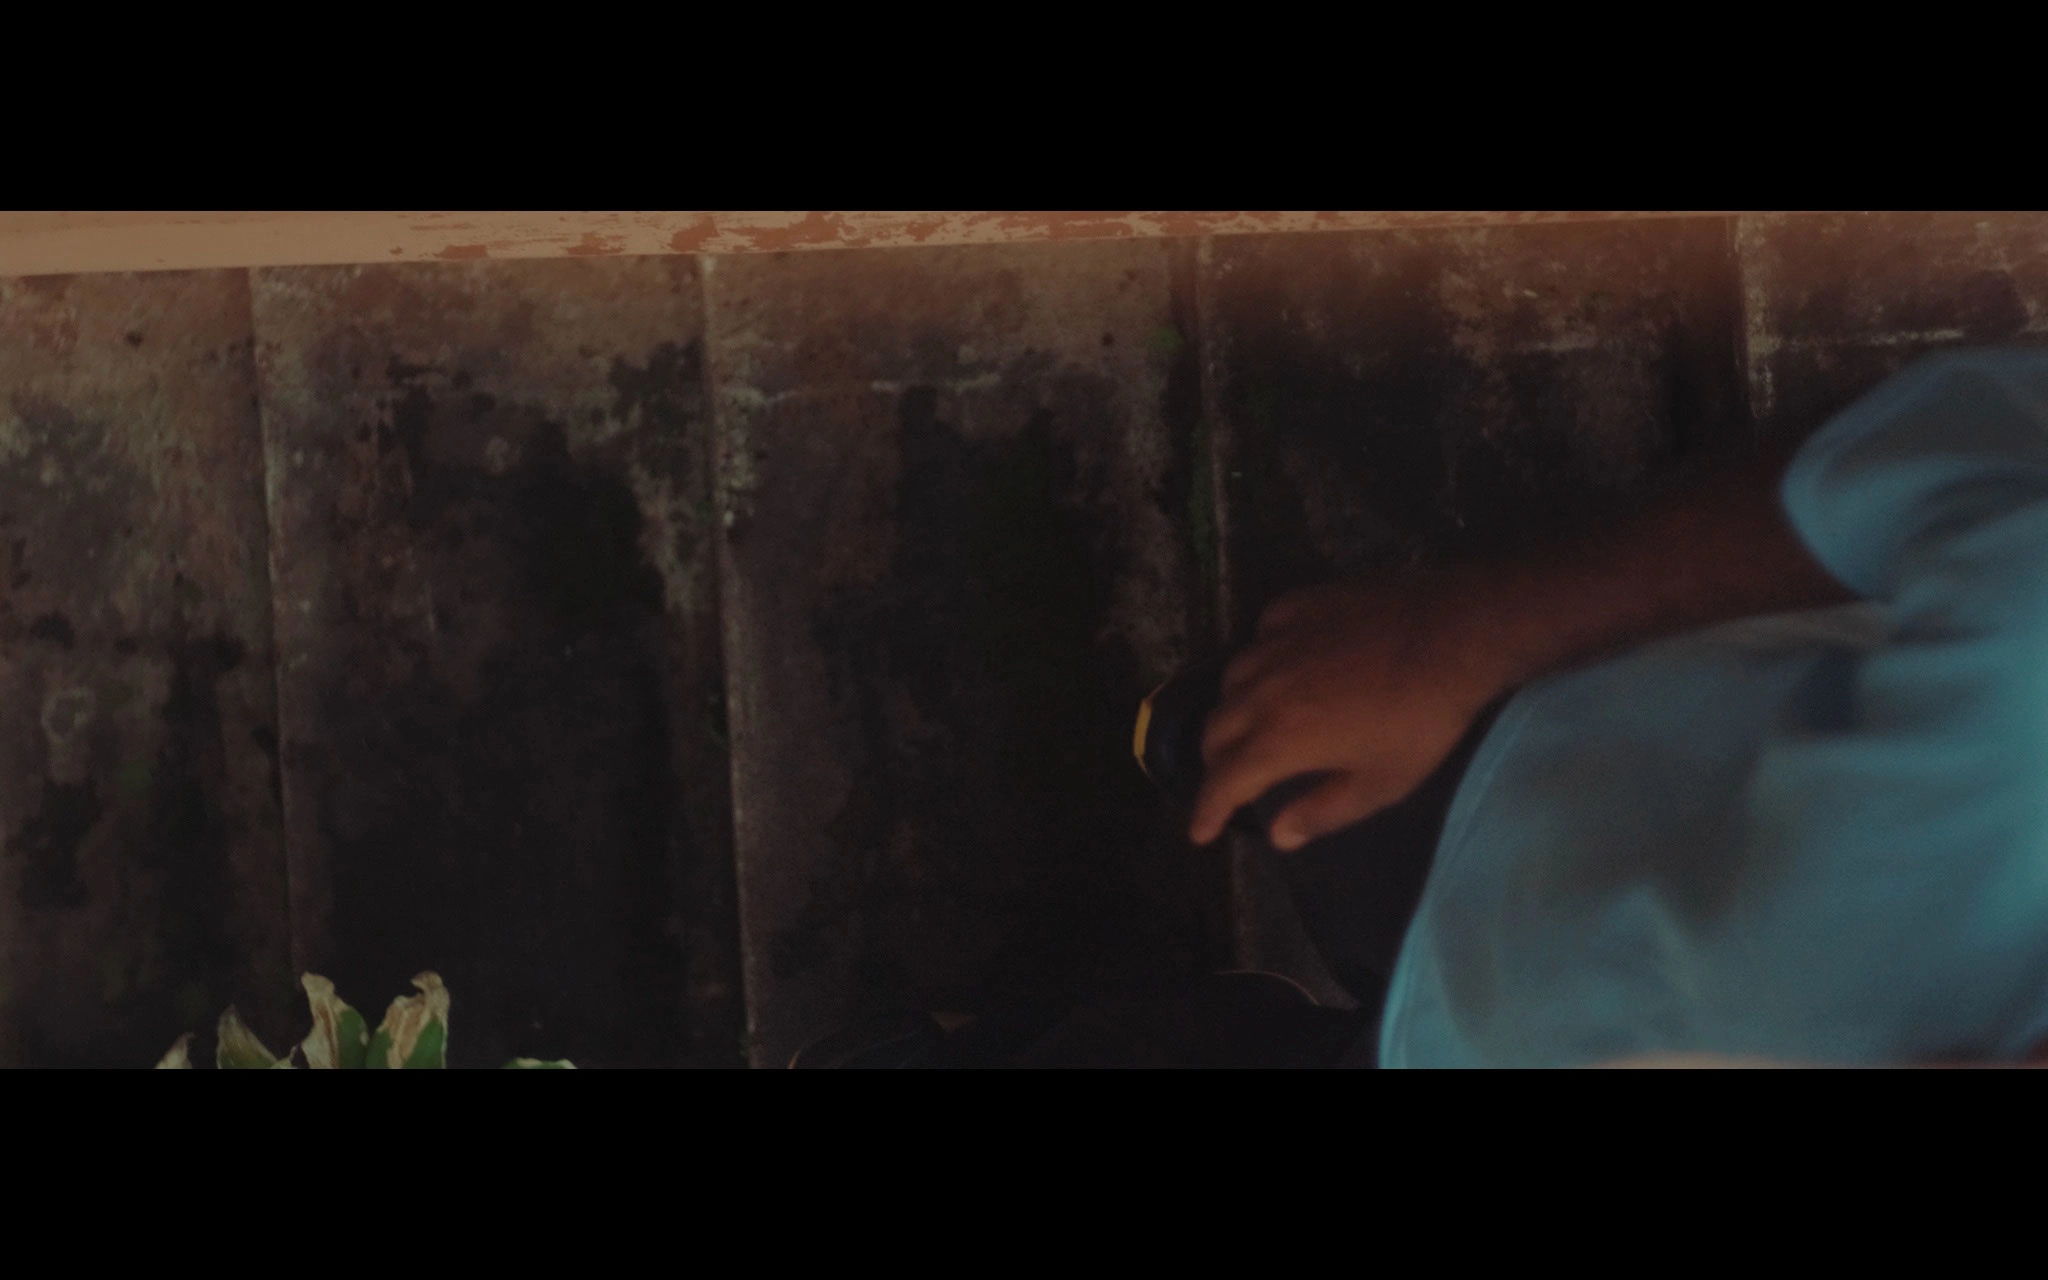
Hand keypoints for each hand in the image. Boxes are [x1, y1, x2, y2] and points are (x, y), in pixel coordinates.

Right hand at [1188, 576, 1509, 850]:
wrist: (1455, 633)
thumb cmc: (1422, 719)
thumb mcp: (1382, 783)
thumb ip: (1323, 812)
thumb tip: (1278, 835)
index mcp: (1278, 740)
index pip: (1223, 782)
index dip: (1207, 810)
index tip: (1200, 832)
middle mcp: (1261, 689)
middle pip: (1215, 730)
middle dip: (1217, 763)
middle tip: (1233, 779)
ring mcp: (1274, 641)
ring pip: (1231, 680)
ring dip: (1234, 710)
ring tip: (1254, 722)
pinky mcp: (1295, 605)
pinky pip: (1260, 636)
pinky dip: (1262, 658)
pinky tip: (1284, 664)